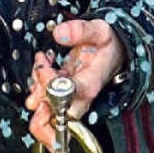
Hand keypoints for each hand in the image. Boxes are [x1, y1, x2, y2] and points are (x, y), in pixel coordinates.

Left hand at [25, 19, 124, 151]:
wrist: (117, 52)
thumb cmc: (110, 45)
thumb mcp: (101, 30)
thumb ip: (81, 30)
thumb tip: (60, 33)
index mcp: (90, 84)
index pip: (66, 97)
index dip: (49, 84)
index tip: (46, 63)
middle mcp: (80, 97)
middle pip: (55, 122)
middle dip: (39, 106)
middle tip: (37, 82)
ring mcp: (71, 98)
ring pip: (46, 113)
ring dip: (36, 91)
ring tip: (42, 65)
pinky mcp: (64, 95)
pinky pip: (45, 102)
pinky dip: (37, 86)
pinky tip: (43, 66)